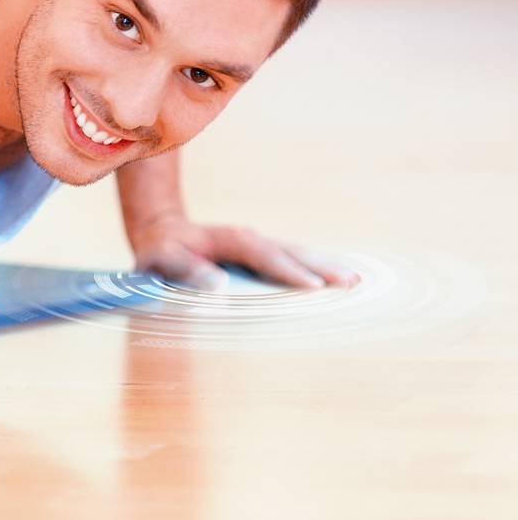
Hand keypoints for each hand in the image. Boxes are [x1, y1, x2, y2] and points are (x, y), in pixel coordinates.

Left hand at [127, 214, 359, 291]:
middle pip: (291, 251)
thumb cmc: (161, 250)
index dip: (288, 271)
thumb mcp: (163, 259)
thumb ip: (188, 270)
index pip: (264, 255)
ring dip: (326, 266)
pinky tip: (337, 277)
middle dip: (321, 267)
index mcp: (230, 239)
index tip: (313, 287)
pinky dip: (316, 267)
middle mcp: (250, 239)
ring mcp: (259, 245)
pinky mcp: (262, 254)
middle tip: (353, 282)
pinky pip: (292, 259)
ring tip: (357, 280)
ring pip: (297, 254)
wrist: (163, 232)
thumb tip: (218, 287)